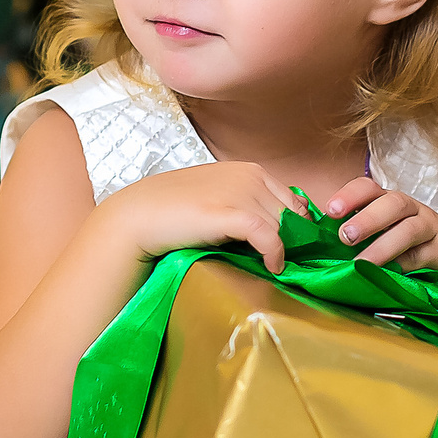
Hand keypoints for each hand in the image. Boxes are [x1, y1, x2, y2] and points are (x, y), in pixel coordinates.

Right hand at [95, 161, 303, 272]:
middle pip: (291, 214)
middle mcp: (250, 177)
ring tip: (273, 266)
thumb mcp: (218, 196)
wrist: (140, 214)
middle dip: (293, 239)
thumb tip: (277, 228)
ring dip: (283, 249)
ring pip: (282, 226)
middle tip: (285, 262)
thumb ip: (246, 203)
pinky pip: (269, 237)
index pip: (293, 200)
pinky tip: (272, 267)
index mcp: (249, 170)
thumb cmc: (175, 209)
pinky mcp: (233, 214)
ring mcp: (242, 194)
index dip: (297, 226)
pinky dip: (275, 254)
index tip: (292, 248)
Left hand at [321, 177, 437, 284]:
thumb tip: (319, 247)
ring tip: (362, 262)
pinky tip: (389, 274)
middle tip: (344, 236)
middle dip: (367, 218)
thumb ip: (358, 235)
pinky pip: (423, 256)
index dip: (349, 196)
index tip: (330, 211)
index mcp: (388, 202)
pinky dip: (405, 265)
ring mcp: (429, 228)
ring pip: (410, 228)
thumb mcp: (384, 232)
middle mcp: (410, 209)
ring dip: (384, 244)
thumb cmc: (409, 244)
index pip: (369, 188)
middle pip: (392, 203)